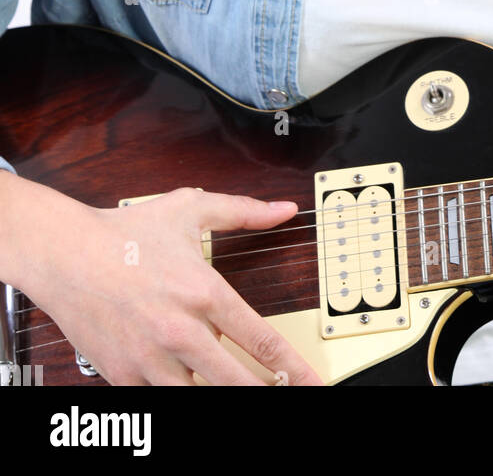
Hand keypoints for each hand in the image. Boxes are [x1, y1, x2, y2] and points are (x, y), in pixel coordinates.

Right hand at [22, 186, 323, 385]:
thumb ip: (243, 211)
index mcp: (203, 292)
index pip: (260, 340)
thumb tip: (284, 209)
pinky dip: (177, 396)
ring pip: (199, 399)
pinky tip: (190, 387)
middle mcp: (180, 331)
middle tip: (287, 396)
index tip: (312, 382)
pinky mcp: (124, 376)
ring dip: (221, 397)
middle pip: (236, 383)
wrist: (63, 252)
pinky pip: (160, 400)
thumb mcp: (190, 207)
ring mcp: (150, 360)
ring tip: (240, 391)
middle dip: (265, 394)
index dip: (292, 368)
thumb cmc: (125, 231)